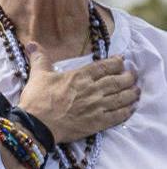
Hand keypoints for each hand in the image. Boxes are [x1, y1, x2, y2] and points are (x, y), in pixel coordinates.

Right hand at [17, 41, 140, 143]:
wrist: (37, 125)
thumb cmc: (38, 100)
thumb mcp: (38, 75)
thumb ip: (40, 58)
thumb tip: (31, 43)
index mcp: (80, 76)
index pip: (105, 66)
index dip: (116, 62)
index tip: (122, 60)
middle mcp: (93, 90)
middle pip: (119, 81)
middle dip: (129, 77)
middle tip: (133, 75)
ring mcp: (98, 107)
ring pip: (122, 98)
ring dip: (132, 93)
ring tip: (136, 90)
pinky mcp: (98, 122)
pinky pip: (118, 116)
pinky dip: (127, 111)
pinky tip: (131, 108)